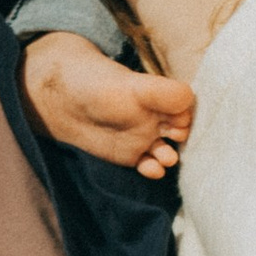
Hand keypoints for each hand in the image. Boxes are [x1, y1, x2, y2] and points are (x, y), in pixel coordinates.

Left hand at [22, 32, 194, 178]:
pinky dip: (153, 170)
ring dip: (168, 157)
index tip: (181, 123)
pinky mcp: (132, 156)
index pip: (187, 110)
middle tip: (176, 141)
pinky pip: (149, 166)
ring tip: (165, 158)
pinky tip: (152, 170)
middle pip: (182, 134)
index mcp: (162, 99)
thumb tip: (190, 98)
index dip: (189, 118)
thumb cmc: (101, 86)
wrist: (65, 100)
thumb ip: (162, 92)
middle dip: (183, 142)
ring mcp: (145, 139)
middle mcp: (158, 120)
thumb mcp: (134, 87)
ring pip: (166, 152)